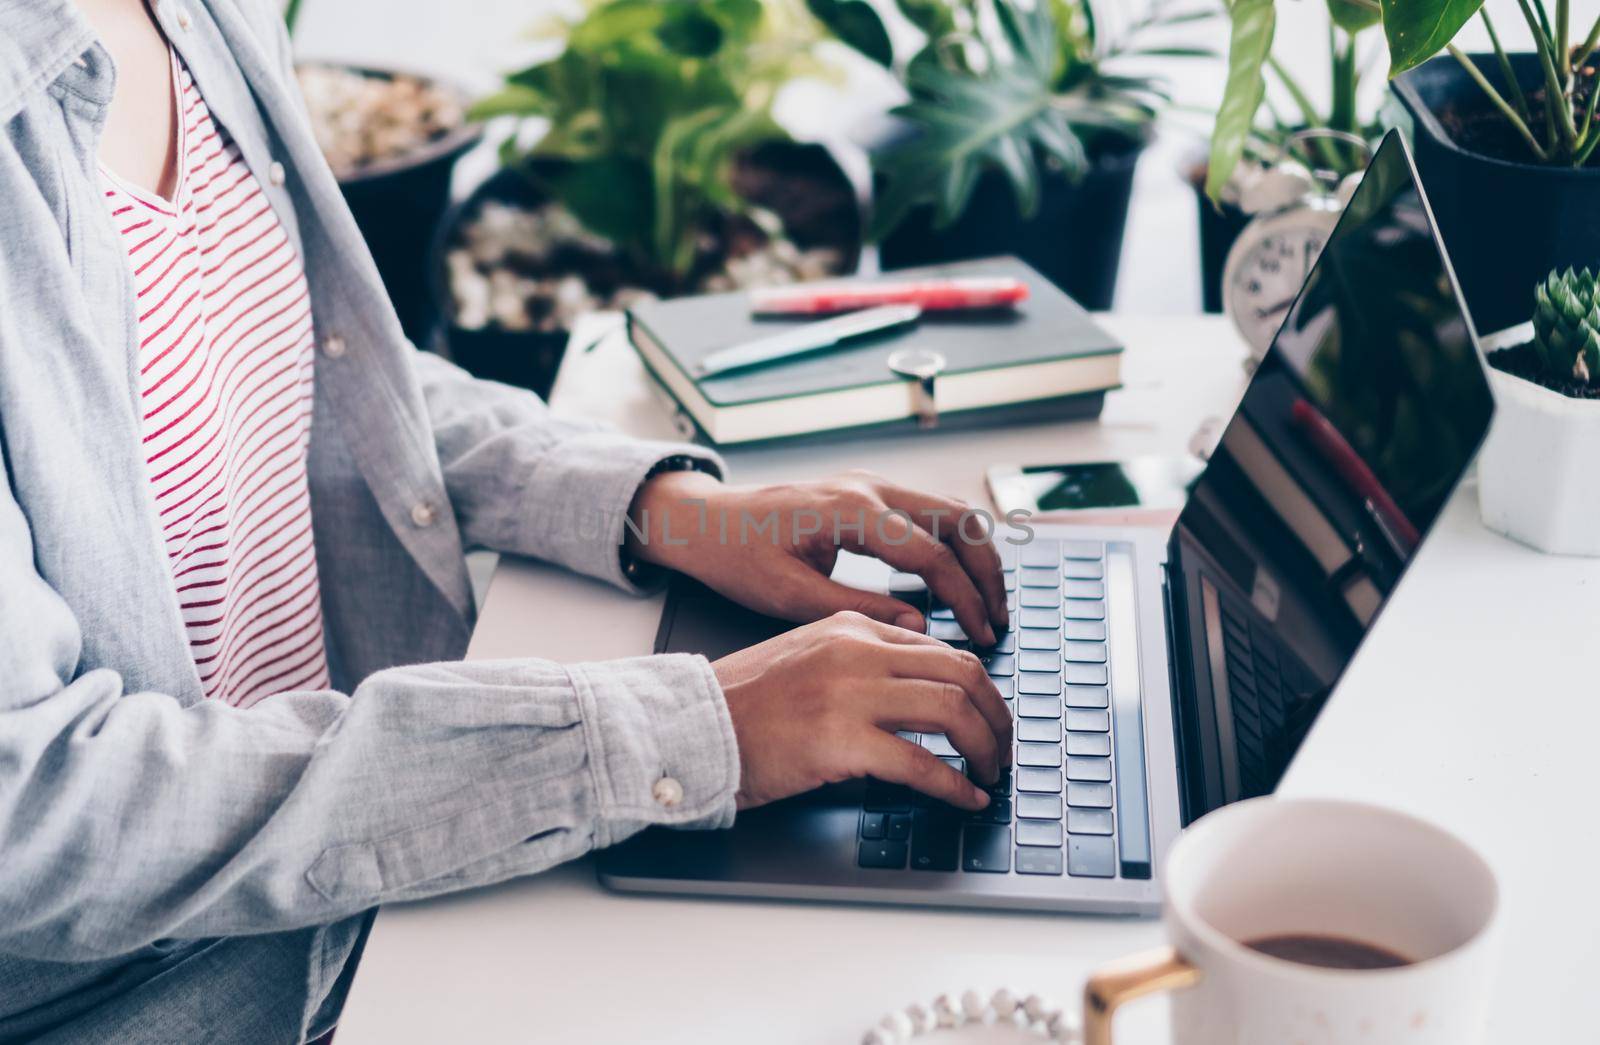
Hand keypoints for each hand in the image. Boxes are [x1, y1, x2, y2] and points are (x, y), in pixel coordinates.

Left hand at [627, 469, 1008, 644]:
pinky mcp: (869, 494)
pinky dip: (955, 544)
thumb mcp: (788, 596)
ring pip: (952, 510)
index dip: (963, 597)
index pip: (930, 552)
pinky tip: (957, 583)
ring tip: (987, 605)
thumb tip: (919, 624)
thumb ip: (856, 609)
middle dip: (987, 571)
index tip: (980, 635)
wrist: (703, 521)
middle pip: (959, 519)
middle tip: (997, 620)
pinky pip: (930, 512)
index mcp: (849, 510)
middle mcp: (868, 487)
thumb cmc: (735, 556)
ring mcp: (872, 484)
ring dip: (977, 555)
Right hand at [713, 612, 1012, 809]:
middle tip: (1004, 747)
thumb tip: (919, 689)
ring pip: (952, 710)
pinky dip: (954, 785)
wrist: (690, 726)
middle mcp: (856, 651)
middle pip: (962, 672)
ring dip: (986, 748)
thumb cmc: (743, 704)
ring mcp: (849, 694)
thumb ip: (860, 661)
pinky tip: (966, 798)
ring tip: (991, 774)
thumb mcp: (807, 658)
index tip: (988, 717)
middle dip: (996, 714)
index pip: (939, 648)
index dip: (977, 687)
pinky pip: (921, 763)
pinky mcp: (839, 741)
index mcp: (850, 627)